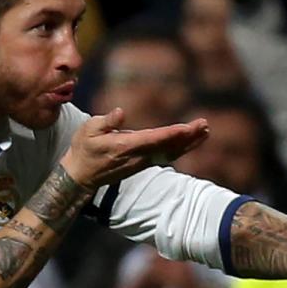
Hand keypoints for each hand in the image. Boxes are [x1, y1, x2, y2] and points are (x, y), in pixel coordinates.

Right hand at [61, 108, 209, 188]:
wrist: (81, 175)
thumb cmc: (83, 148)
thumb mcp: (88, 130)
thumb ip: (105, 122)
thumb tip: (120, 112)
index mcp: (125, 146)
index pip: (153, 139)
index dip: (171, 134)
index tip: (188, 128)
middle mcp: (138, 156)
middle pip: (167, 146)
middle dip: (187, 137)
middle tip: (204, 125)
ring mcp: (142, 162)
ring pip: (170, 153)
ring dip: (189, 143)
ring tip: (205, 130)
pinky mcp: (144, 163)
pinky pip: (167, 156)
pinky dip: (181, 148)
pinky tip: (192, 140)